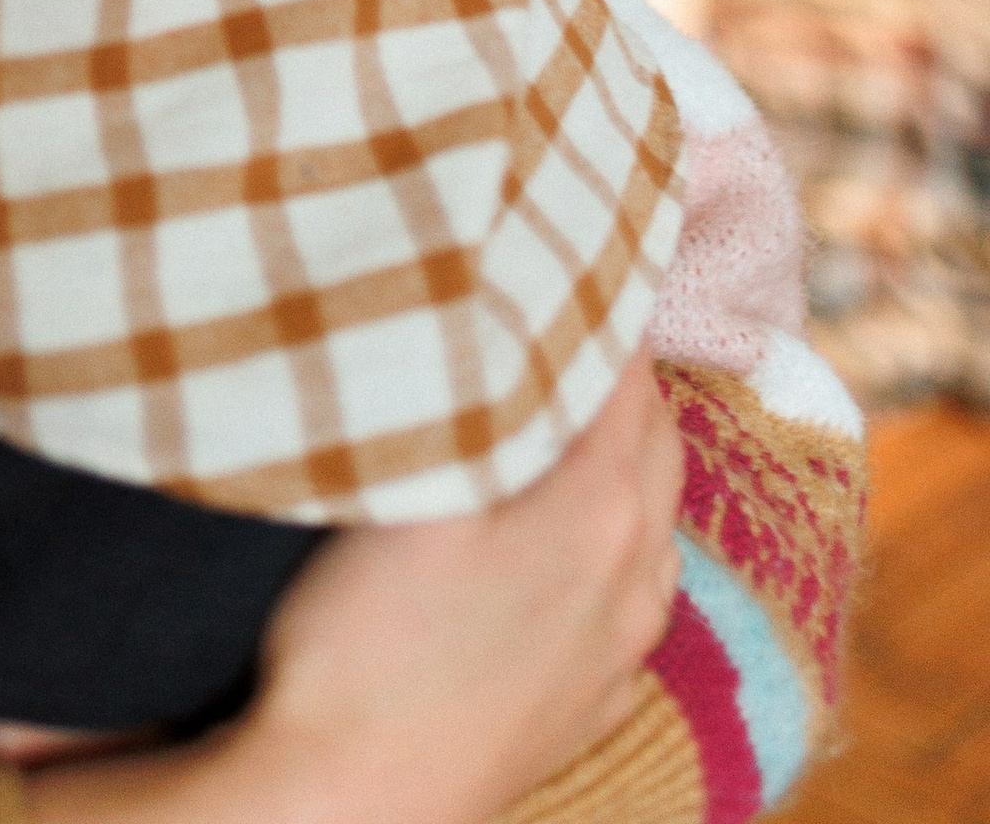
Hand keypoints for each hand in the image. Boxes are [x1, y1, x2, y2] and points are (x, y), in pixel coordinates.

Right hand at [23, 361, 683, 823]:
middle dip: (617, 367)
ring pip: (651, 521)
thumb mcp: (418, 483)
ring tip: (571, 404)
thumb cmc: (367, 637)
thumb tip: (516, 300)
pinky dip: (618, 539)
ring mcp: (616, 649)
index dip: (595, 296)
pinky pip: (635, 595)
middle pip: (653, 437)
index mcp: (601, 504)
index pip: (626, 367)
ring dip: (624, 453)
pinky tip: (577, 538)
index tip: (560, 238)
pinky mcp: (586, 704)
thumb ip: (481, 392)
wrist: (351, 802)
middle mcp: (632, 573)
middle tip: (563, 301)